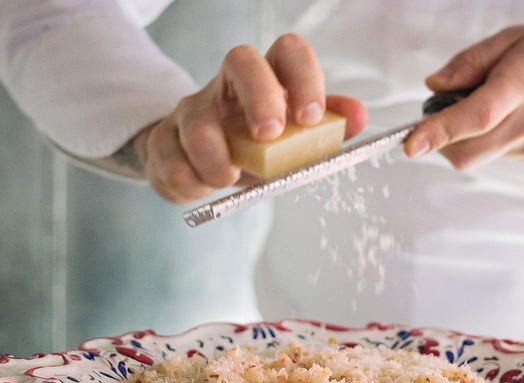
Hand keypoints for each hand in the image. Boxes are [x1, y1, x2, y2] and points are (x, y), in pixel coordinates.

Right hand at [132, 34, 366, 203]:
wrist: (200, 168)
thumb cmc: (254, 150)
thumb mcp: (291, 140)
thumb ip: (325, 127)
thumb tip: (359, 116)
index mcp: (268, 80)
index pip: (287, 52)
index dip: (303, 79)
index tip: (310, 119)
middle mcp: (228, 86)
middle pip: (240, 61)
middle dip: (259, 98)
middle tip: (269, 138)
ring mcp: (192, 109)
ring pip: (197, 120)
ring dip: (216, 157)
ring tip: (228, 179)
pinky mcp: (164, 139)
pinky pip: (169, 158)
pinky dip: (189, 181)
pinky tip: (200, 188)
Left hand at [404, 25, 523, 168]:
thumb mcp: (519, 38)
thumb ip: (471, 62)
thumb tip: (434, 85)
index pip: (476, 116)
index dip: (439, 131)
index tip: (410, 144)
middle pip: (466, 152)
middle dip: (439, 142)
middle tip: (440, 115)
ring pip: (476, 157)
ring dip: (463, 139)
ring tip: (487, 107)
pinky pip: (495, 155)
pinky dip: (487, 140)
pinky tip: (510, 118)